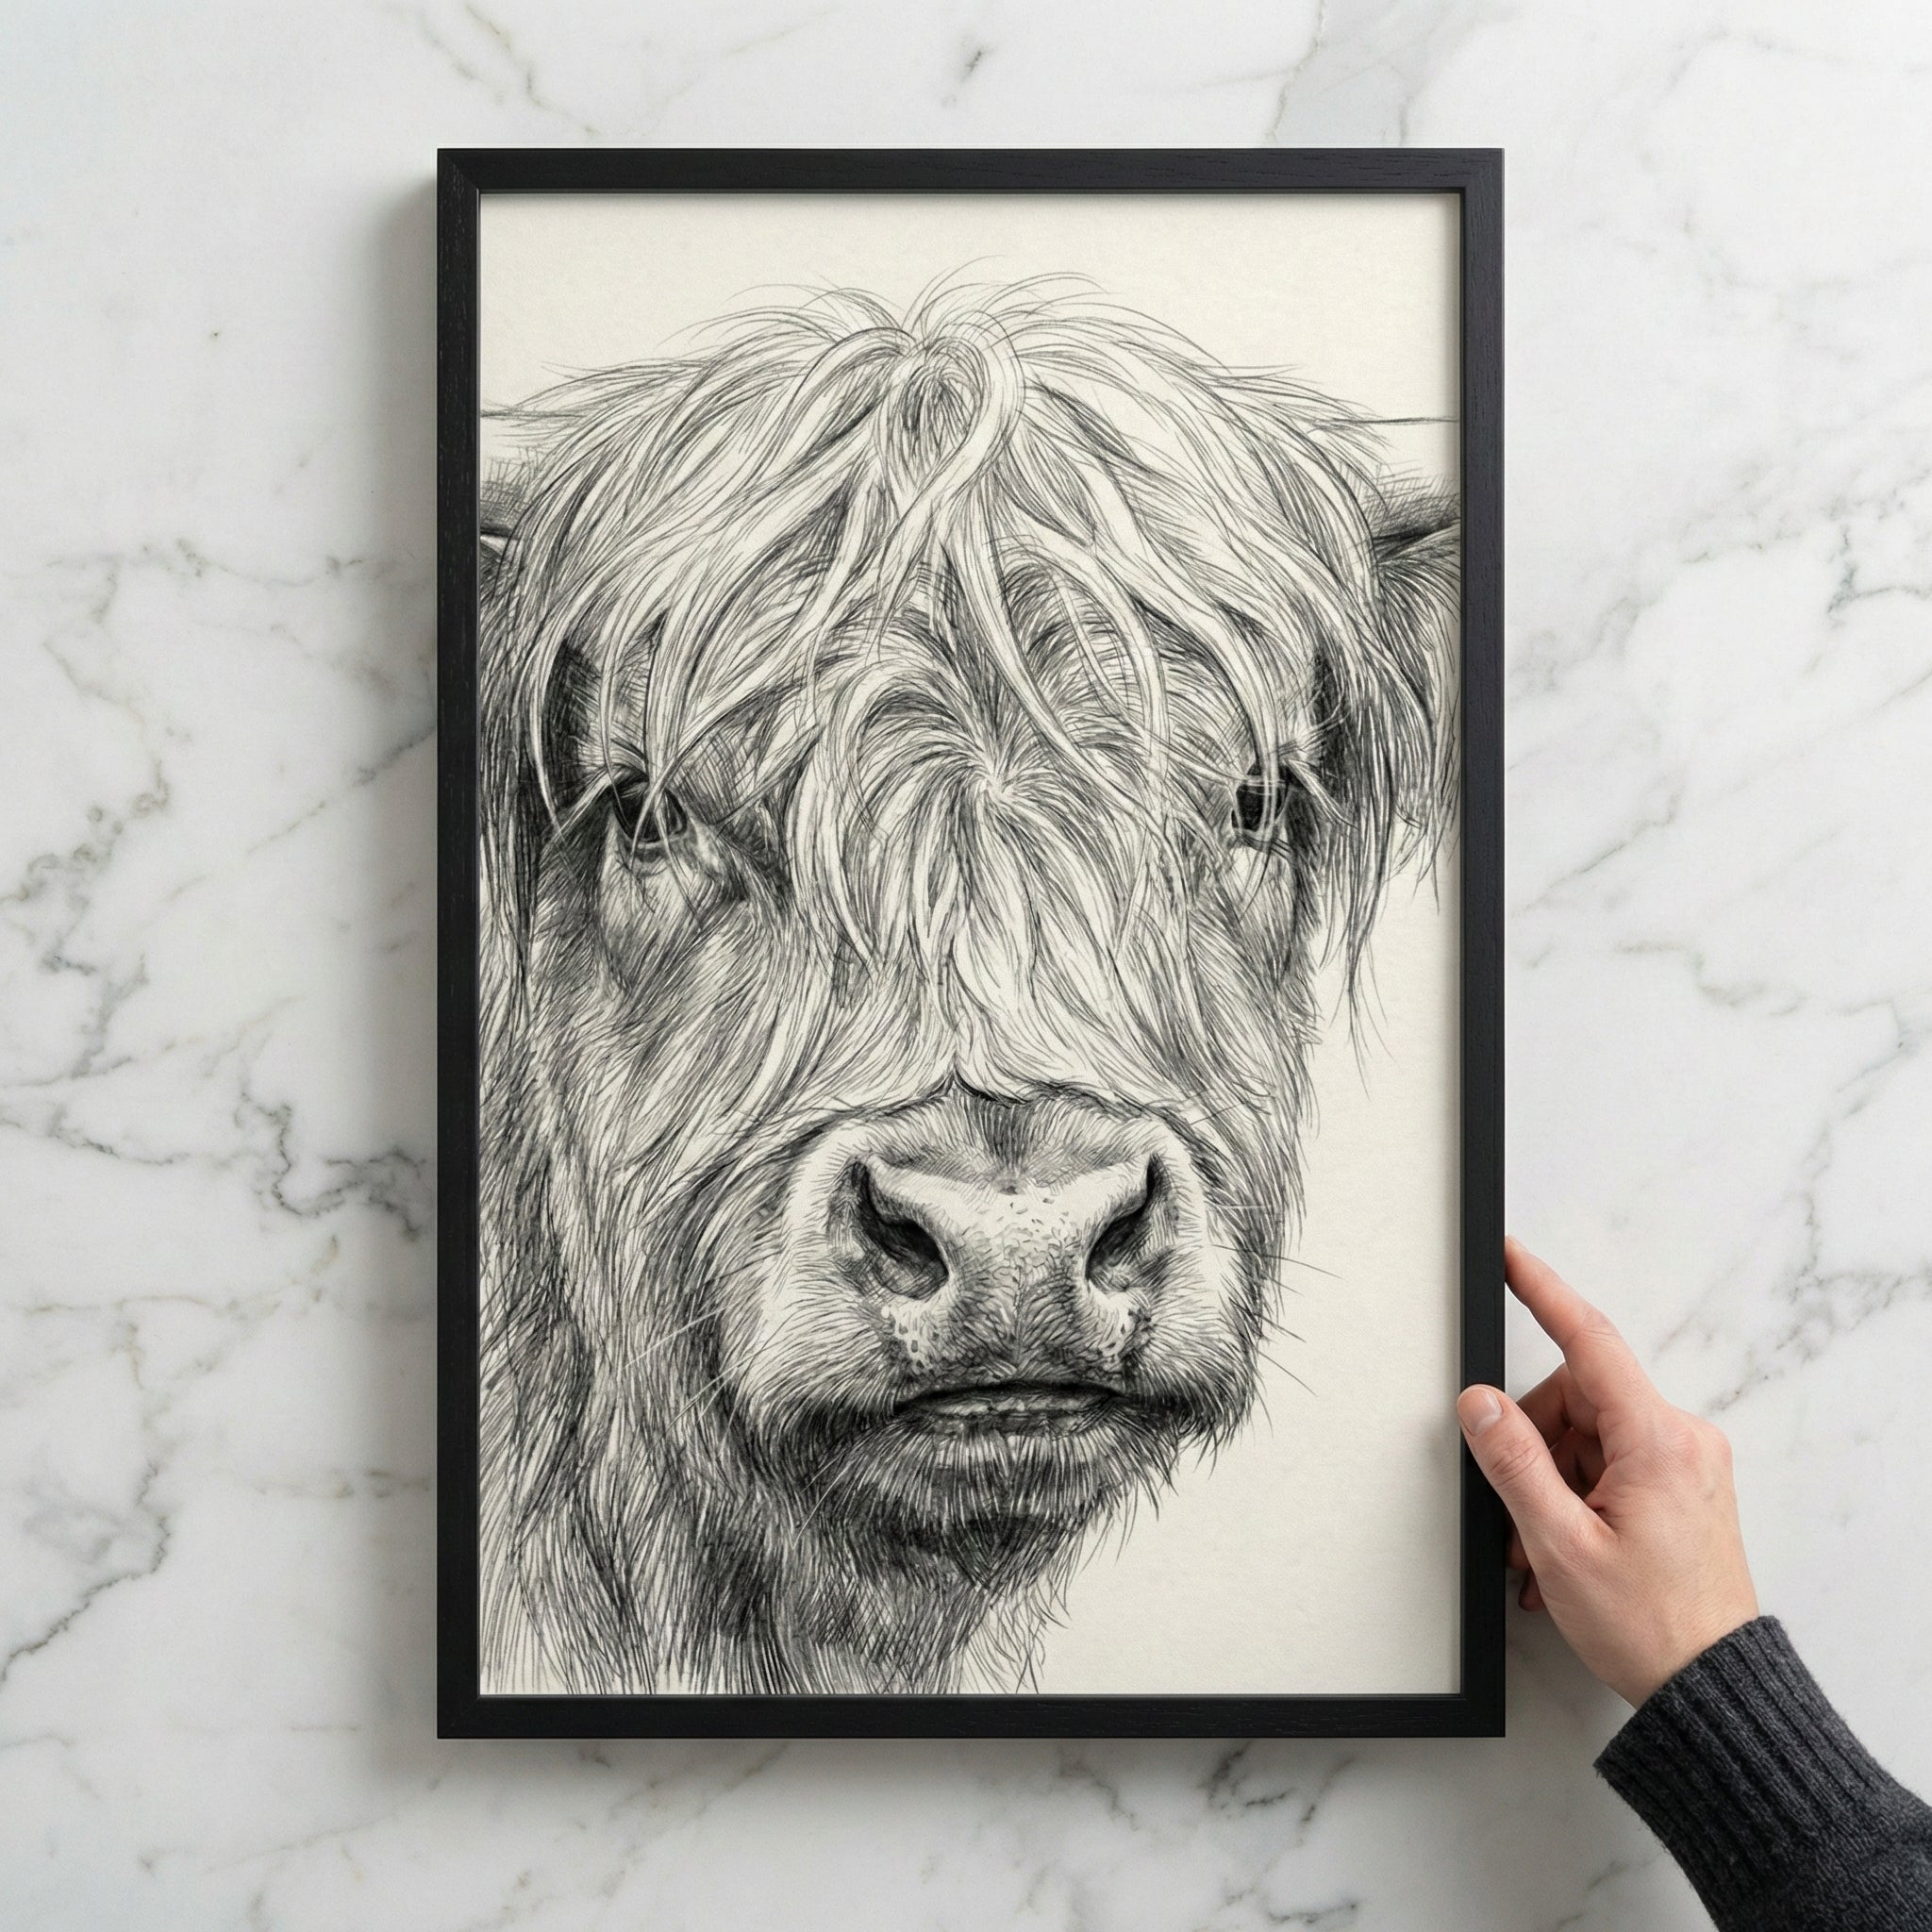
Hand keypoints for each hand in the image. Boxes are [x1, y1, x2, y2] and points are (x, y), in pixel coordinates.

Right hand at [1456, 1239, 1758, 1705]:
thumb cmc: (1649, 1626)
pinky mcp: (1683, 1492)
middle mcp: (1681, 1441)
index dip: (1541, 1291)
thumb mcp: (1560, 1545)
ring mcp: (1686, 1467)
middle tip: (1517, 1512)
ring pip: (1587, 1440)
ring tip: (1539, 1555)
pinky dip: (1576, 1502)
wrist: (1712, 1691)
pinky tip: (1561, 1555)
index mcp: (1657, 1440)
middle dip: (1533, 1448)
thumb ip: (1513, 1463)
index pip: (1588, 1341)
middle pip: (1576, 1402)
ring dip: (1550, 1487)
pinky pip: (1610, 1470)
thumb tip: (1479, 1403)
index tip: (1509, 1255)